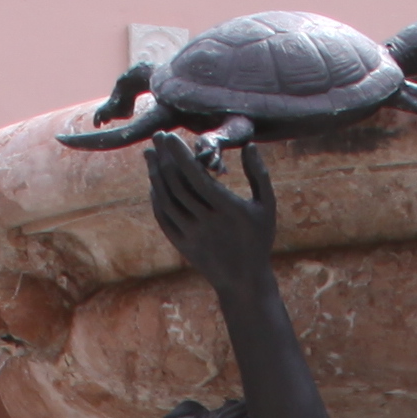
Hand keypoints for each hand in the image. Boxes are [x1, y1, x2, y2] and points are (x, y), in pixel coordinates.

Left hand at [144, 130, 279, 286]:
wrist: (244, 281)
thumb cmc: (258, 238)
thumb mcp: (266, 206)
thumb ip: (259, 174)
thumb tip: (250, 145)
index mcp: (228, 209)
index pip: (197, 177)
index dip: (181, 155)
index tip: (171, 137)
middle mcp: (207, 222)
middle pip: (178, 186)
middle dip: (164, 158)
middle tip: (157, 136)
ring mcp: (192, 235)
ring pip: (167, 201)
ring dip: (155, 175)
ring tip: (150, 154)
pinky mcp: (182, 245)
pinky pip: (164, 218)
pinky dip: (156, 199)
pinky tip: (154, 182)